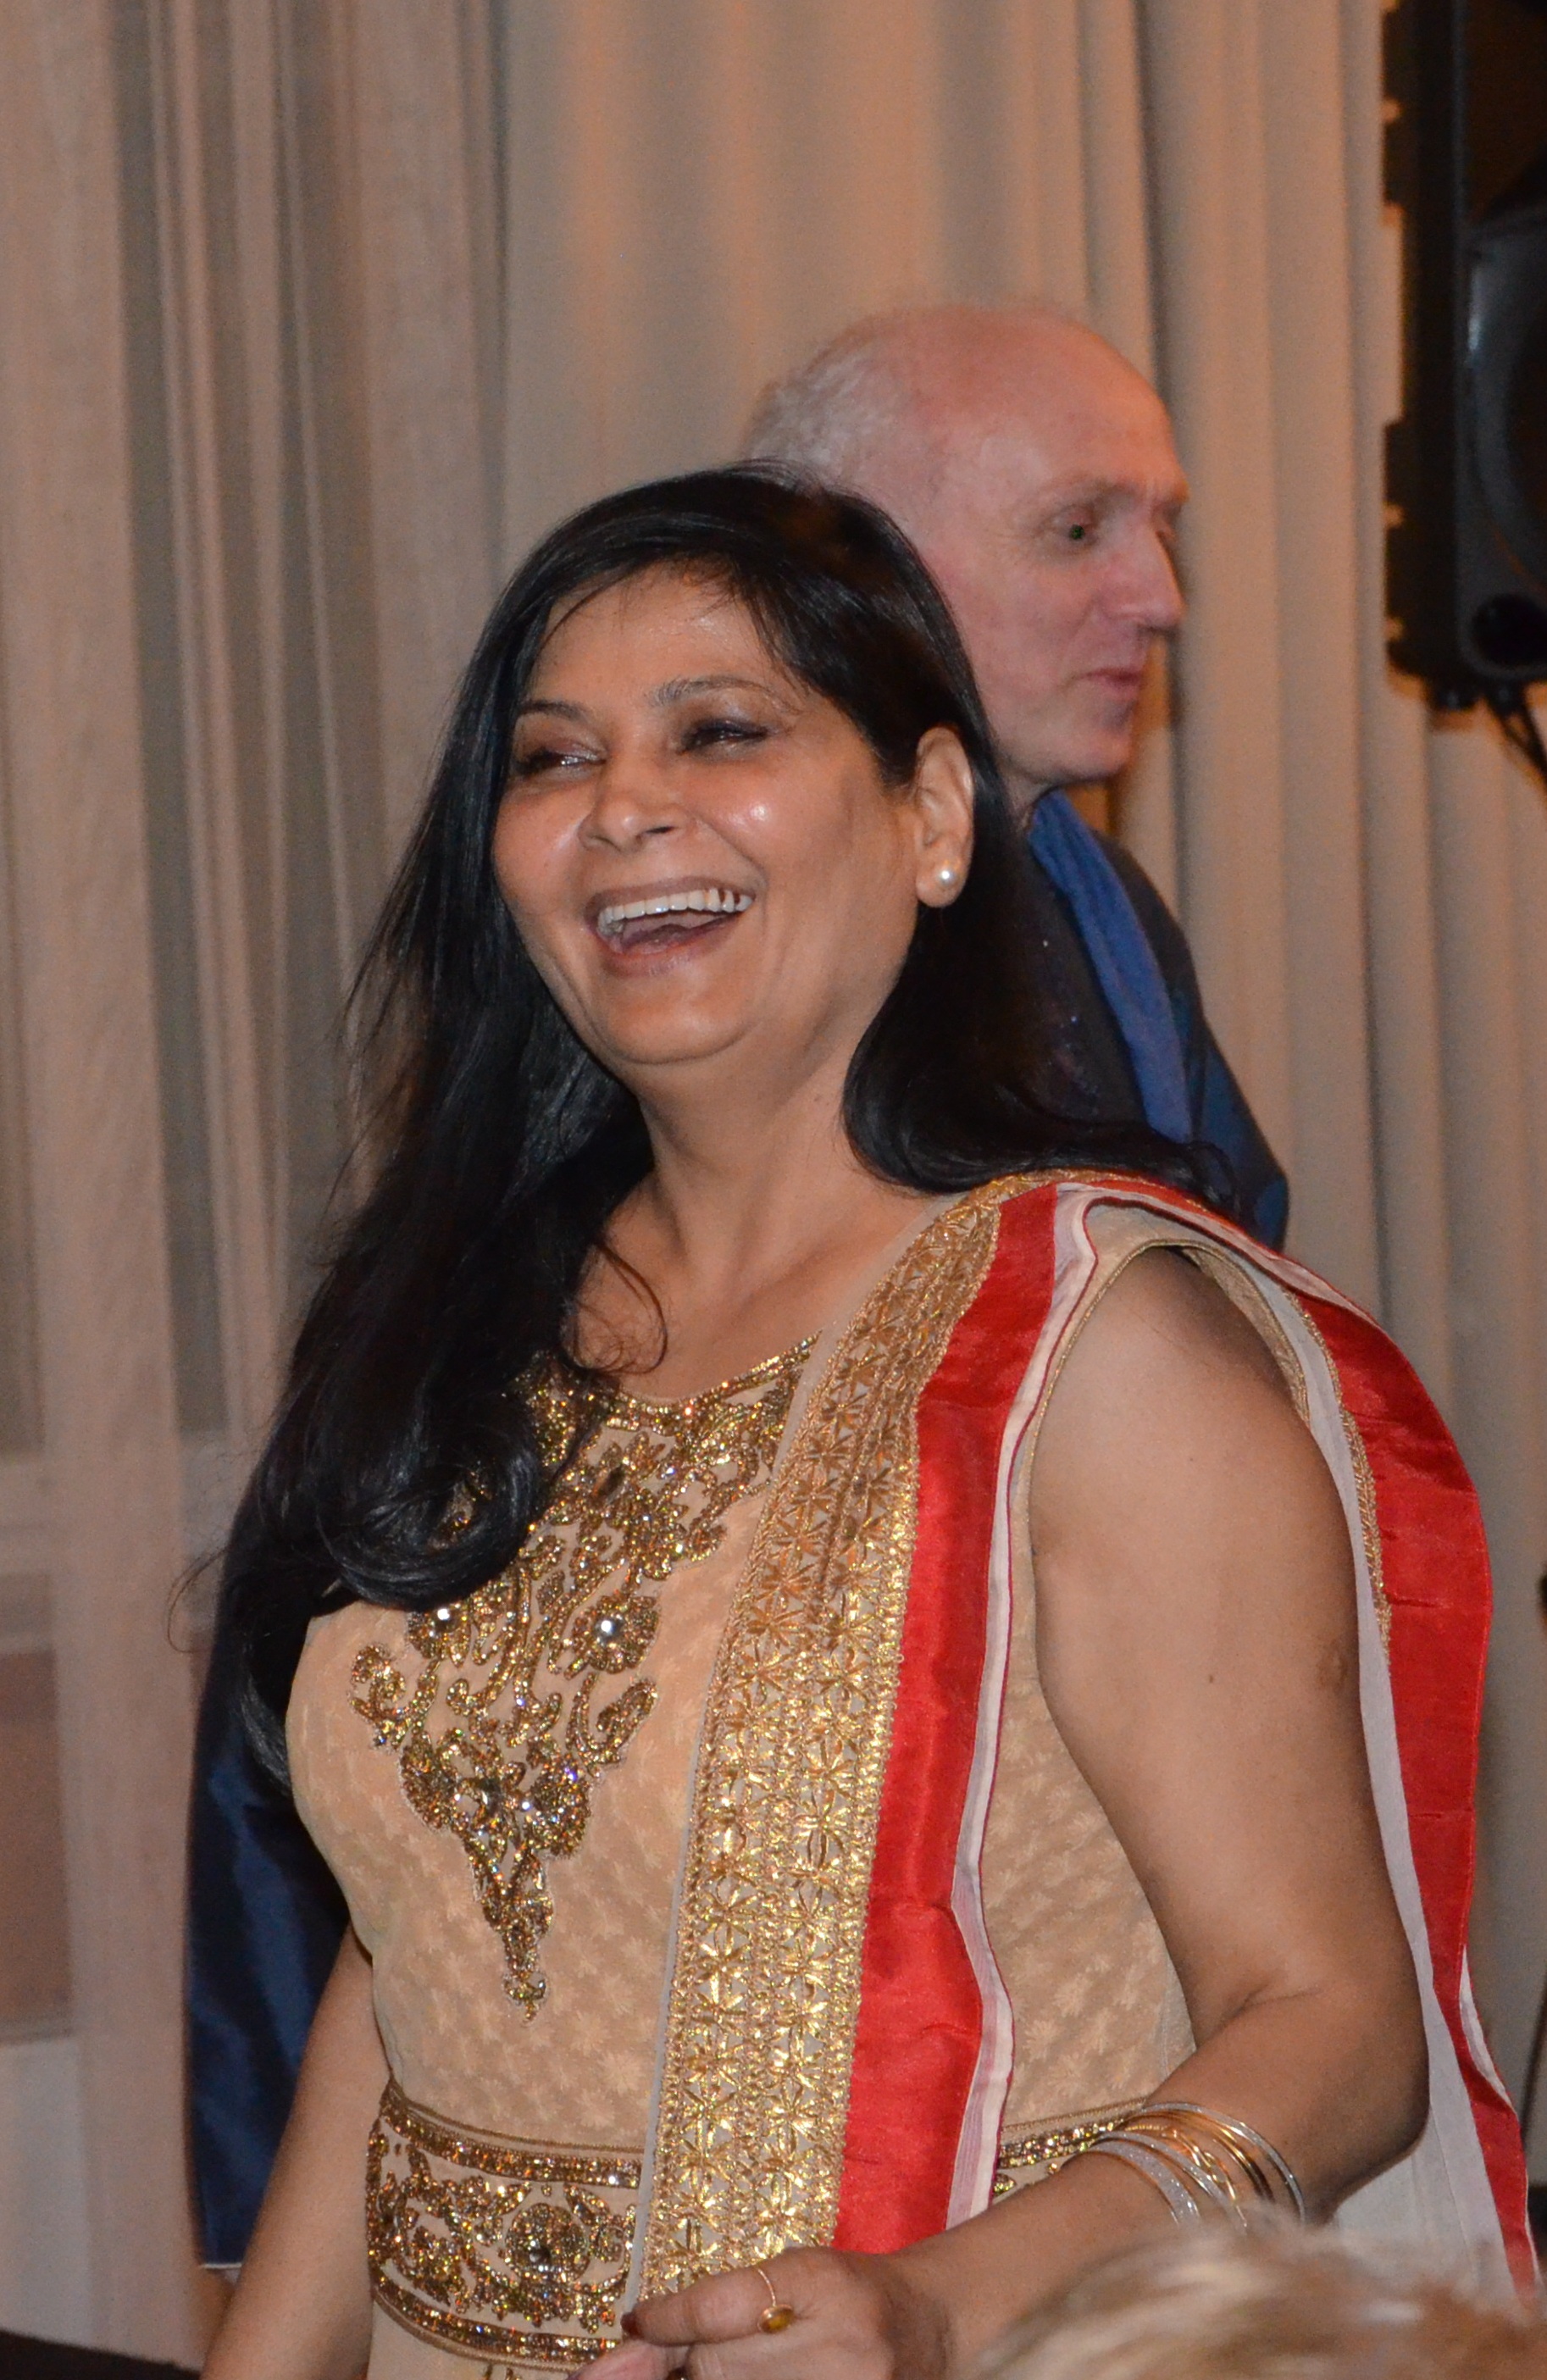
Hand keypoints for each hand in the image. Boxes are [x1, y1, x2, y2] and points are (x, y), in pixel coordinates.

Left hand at [583, 2247, 951, 2379]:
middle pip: (719, 2372)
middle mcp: (842, 2347)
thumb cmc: (850, 2292)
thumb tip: (627, 2337)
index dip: (667, 2321)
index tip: (636, 2322)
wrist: (935, 2326)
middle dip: (692, 2369)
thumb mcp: (792, 2274)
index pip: (720, 2307)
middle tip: (695, 2357)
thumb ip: (717, 2304)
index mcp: (822, 2282)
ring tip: (735, 2370)